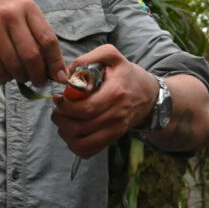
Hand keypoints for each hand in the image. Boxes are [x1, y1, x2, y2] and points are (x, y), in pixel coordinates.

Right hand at [0, 0, 67, 85]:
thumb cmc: (0, 20)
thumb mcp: (22, 20)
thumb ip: (39, 40)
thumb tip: (58, 72)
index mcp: (27, 7)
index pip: (48, 39)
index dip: (56, 62)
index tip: (60, 77)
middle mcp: (10, 14)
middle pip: (32, 54)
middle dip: (38, 74)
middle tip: (39, 82)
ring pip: (15, 64)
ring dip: (21, 77)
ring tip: (22, 77)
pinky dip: (5, 77)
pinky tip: (6, 75)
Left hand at [51, 44, 157, 158]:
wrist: (150, 96)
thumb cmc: (127, 75)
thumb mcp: (111, 56)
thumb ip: (88, 58)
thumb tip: (68, 73)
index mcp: (115, 93)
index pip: (85, 109)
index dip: (66, 107)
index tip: (58, 99)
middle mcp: (116, 116)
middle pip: (80, 128)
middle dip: (61, 119)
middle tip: (58, 110)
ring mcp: (115, 131)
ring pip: (81, 142)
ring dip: (65, 132)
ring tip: (63, 120)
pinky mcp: (112, 140)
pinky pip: (88, 151)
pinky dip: (74, 144)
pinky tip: (72, 131)